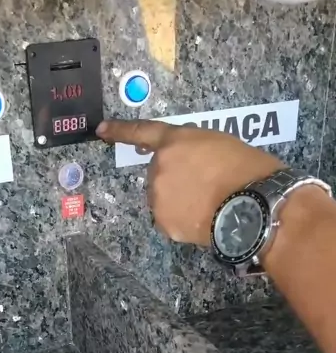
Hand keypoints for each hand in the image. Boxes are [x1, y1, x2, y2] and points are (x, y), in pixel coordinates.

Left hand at [96, 120, 284, 245]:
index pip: (142, 132)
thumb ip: (193, 147)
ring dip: (178, 200)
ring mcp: (158, 197)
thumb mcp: (220, 142)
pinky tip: (204, 218)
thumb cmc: (247, 170)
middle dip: (176, 178)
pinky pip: (169, 220)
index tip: (101, 130)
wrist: (253, 205)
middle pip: (159, 173)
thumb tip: (184, 160)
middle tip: (206, 185)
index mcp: (175, 141)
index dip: (120, 131)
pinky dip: (182, 220)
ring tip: (208, 203)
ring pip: (163, 199)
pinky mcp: (163, 222)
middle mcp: (159, 167)